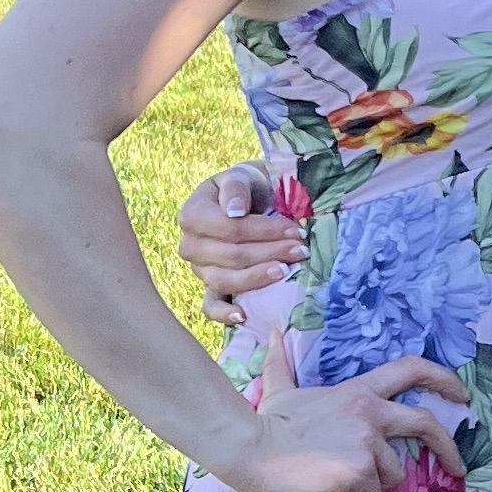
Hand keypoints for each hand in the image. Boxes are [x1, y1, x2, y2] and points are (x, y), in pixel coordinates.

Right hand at [180, 162, 304, 327]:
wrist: (248, 201)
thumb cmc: (246, 188)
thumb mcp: (240, 176)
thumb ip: (236, 187)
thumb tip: (235, 211)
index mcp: (192, 215)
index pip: (230, 229)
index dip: (264, 231)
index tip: (295, 229)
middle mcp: (190, 245)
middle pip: (232, 256)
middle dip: (270, 253)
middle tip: (300, 249)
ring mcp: (199, 269)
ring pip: (226, 280)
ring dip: (259, 278)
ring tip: (286, 271)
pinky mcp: (210, 287)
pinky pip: (210, 306)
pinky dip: (224, 314)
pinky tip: (243, 316)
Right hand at [214, 344, 465, 491]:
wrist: (246, 448)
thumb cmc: (263, 424)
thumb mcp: (280, 390)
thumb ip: (282, 363)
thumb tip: (275, 331)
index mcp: (357, 391)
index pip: (411, 369)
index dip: (443, 379)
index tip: (463, 395)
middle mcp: (369, 410)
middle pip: (426, 423)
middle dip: (450, 449)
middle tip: (458, 470)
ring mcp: (367, 440)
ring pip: (393, 475)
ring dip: (371, 488)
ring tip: (335, 484)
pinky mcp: (361, 469)